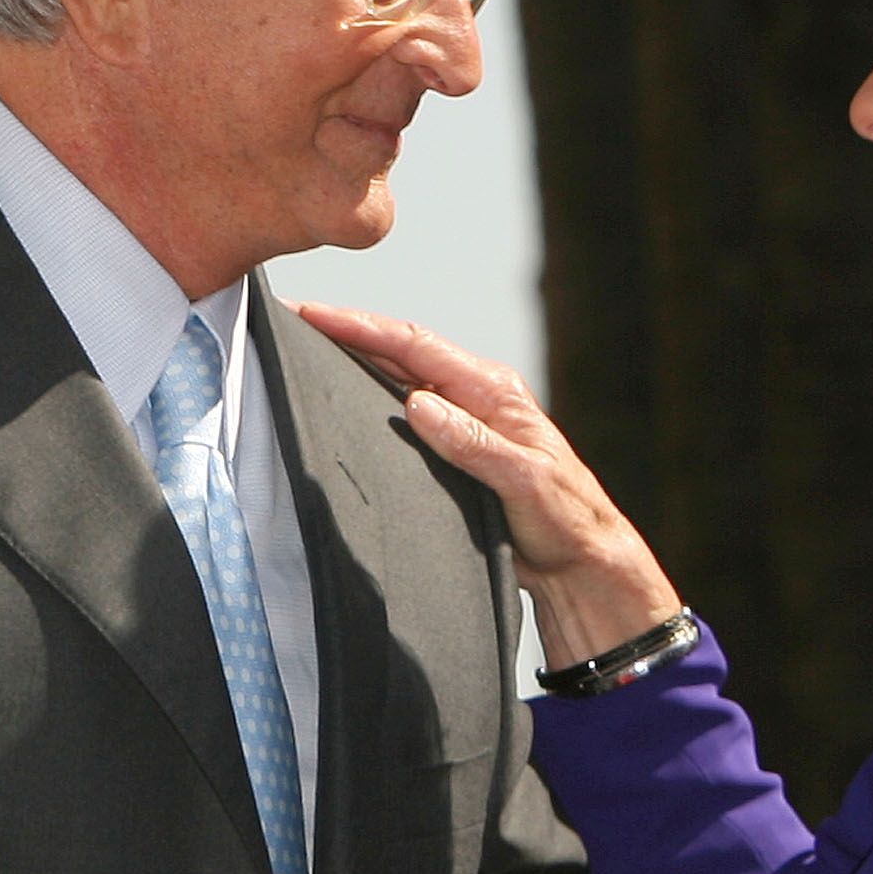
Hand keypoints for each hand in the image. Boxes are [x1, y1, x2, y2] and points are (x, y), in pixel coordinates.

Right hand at [290, 302, 680, 670]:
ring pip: (399, 377)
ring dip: (355, 359)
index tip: (313, 314)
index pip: (415, 346)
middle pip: (400, 352)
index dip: (361, 327)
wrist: (579, 559)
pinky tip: (342, 396)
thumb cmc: (564, 519)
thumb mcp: (523, 480)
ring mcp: (465, 419)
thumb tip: (418, 404)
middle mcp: (476, 394)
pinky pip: (403, 412)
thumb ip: (473, 443)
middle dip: (347, 332)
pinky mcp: (455, 446)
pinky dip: (370, 396)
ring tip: (305, 344)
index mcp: (493, 390)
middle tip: (293, 318)